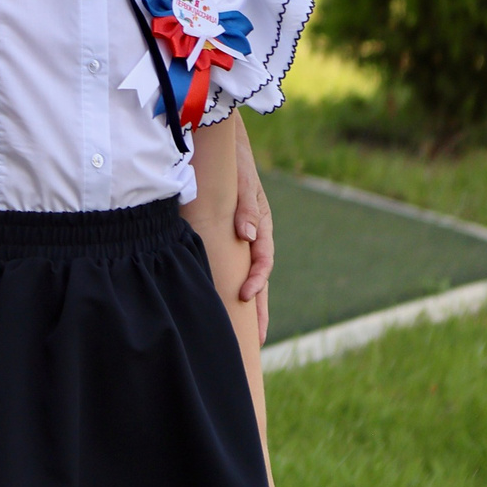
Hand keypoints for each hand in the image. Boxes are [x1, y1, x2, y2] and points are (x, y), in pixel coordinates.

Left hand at [234, 127, 273, 343]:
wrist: (223, 145)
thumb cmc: (235, 164)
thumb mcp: (243, 182)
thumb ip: (247, 207)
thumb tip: (248, 235)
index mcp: (262, 225)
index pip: (262, 260)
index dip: (255, 280)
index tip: (244, 295)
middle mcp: (256, 235)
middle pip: (260, 278)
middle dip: (259, 309)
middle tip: (257, 341)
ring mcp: (245, 237)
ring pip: (247, 275)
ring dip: (248, 303)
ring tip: (245, 334)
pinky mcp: (230, 235)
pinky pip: (233, 265)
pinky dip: (233, 284)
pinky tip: (226, 303)